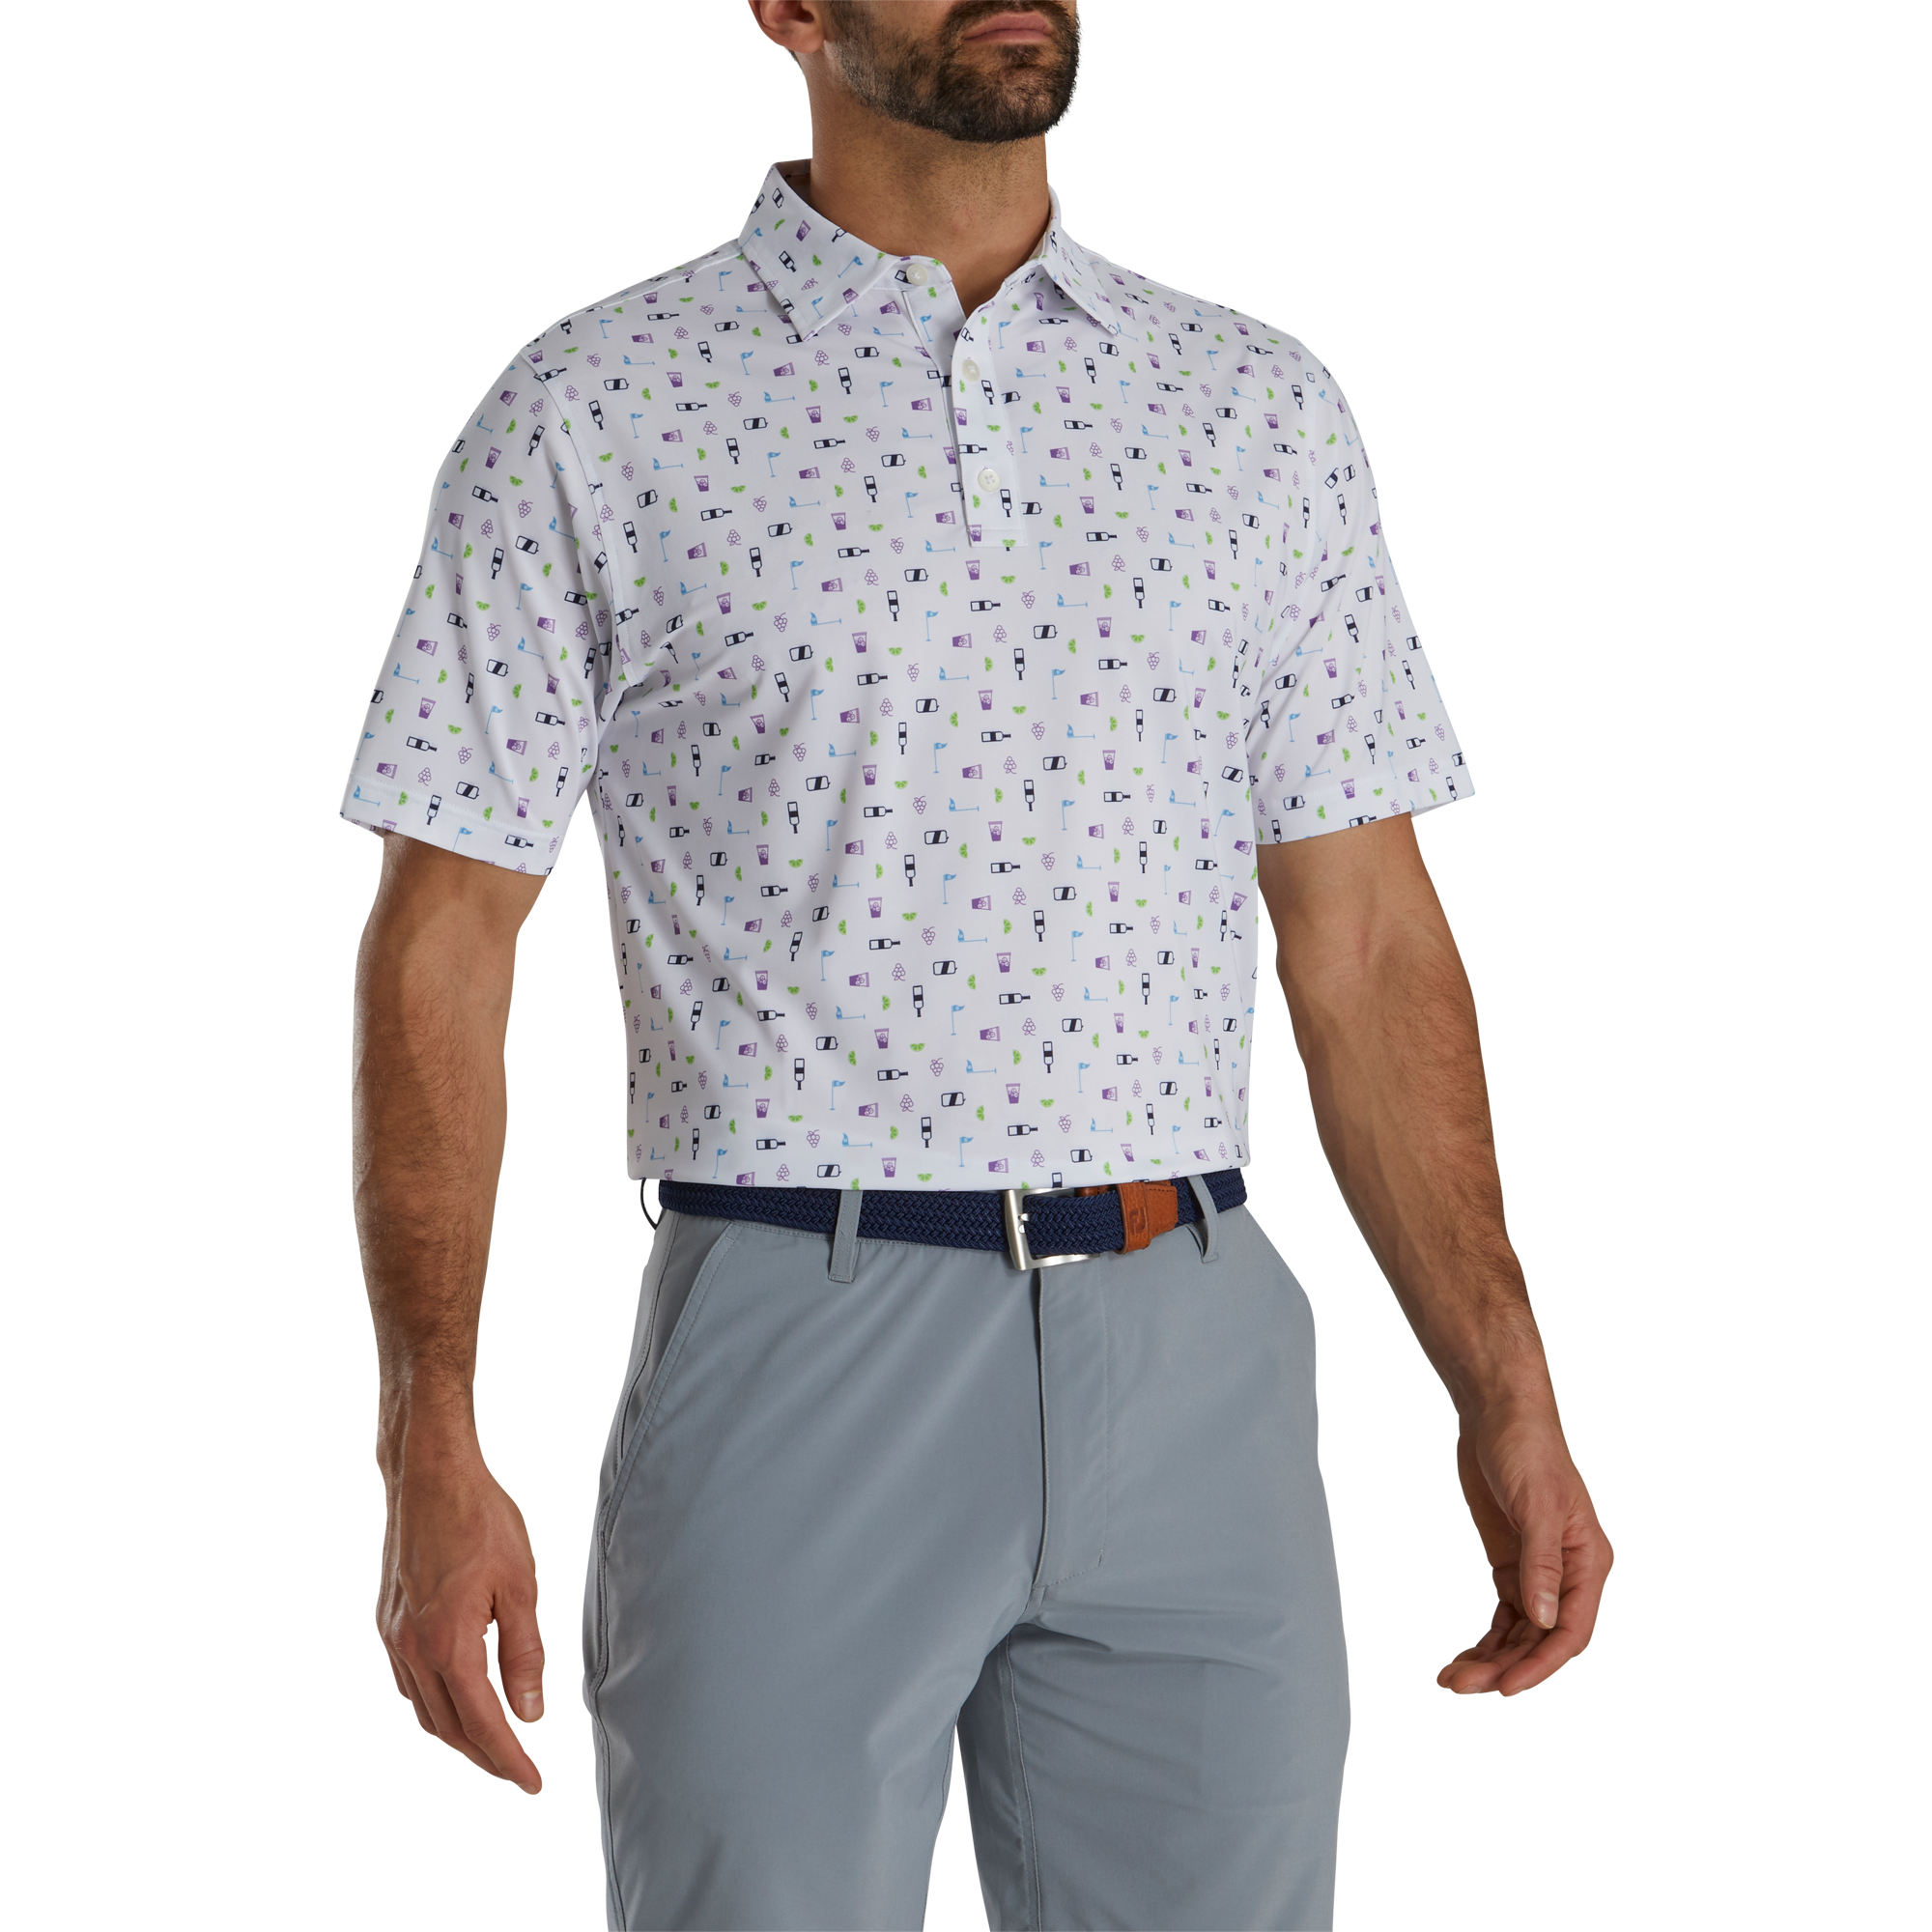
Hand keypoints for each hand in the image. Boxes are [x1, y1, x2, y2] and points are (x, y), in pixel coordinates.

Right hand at [376, 1430, 545, 1789]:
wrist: (429, 1477)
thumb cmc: (478, 1518)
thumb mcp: (519, 1582)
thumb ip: (524, 1652)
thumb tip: (530, 1708)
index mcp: (449, 1642)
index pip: (483, 1722)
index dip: (509, 1757)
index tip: (532, 1778)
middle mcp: (413, 1648)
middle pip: (449, 1727)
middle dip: (485, 1756)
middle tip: (518, 1769)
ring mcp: (394, 1638)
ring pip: (424, 1711)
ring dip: (458, 1736)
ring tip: (493, 1745)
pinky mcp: (387, 1623)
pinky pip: (407, 1685)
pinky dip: (434, 1707)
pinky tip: (456, 1704)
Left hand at [1436, 1392, 1613, 1696]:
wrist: (1499, 1415)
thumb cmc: (1530, 1448)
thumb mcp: (1536, 1504)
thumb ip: (1542, 1564)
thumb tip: (1544, 1619)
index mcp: (1587, 1561)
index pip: (1570, 1629)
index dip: (1541, 1663)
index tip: (1509, 1686)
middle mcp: (1566, 1574)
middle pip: (1541, 1639)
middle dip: (1506, 1666)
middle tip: (1465, 1687)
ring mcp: (1537, 1571)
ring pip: (1520, 1632)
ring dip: (1492, 1658)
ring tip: (1454, 1678)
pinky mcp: (1511, 1564)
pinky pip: (1504, 1613)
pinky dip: (1487, 1637)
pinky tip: (1464, 1655)